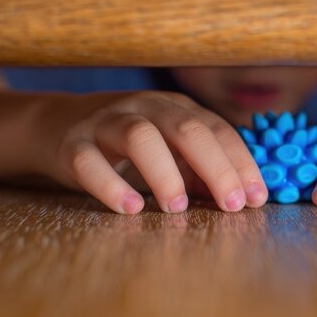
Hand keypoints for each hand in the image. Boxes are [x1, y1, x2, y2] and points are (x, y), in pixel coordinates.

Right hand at [38, 91, 267, 213]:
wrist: (59, 125)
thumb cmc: (129, 145)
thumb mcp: (170, 150)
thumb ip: (201, 171)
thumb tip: (242, 199)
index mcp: (176, 108)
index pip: (217, 130)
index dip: (240, 163)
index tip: (256, 198)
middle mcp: (145, 107)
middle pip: (187, 129)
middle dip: (216, 167)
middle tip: (232, 205)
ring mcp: (107, 122)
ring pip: (140, 138)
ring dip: (164, 173)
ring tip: (177, 208)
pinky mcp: (73, 144)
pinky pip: (90, 162)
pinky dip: (111, 185)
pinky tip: (130, 208)